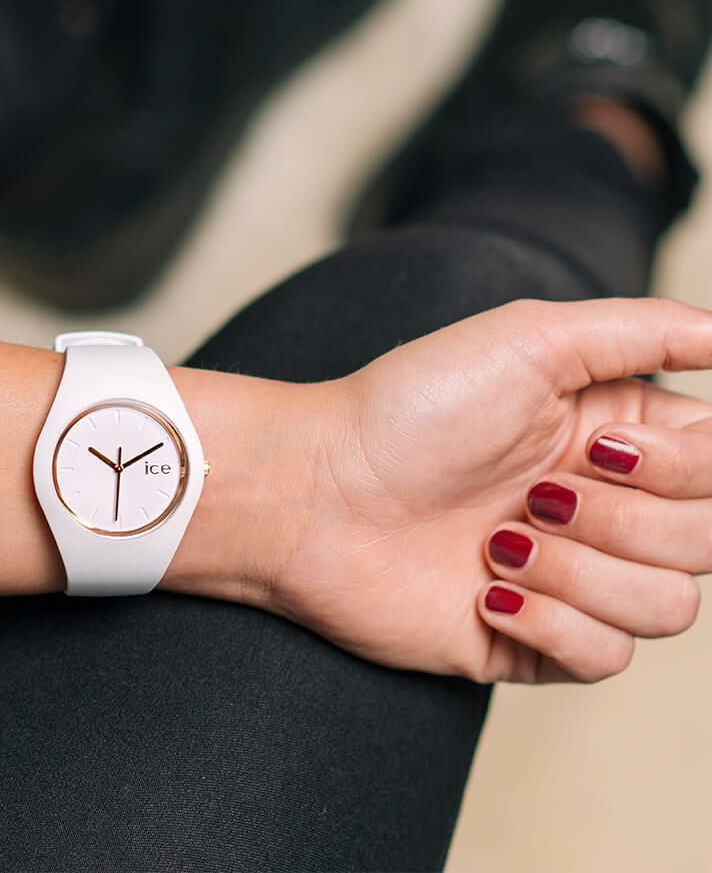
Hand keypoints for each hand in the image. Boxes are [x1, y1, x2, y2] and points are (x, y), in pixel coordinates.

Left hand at [252, 298, 711, 683]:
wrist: (315, 494)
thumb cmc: (408, 407)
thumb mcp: (530, 339)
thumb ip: (647, 330)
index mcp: (614, 434)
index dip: (683, 469)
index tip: (597, 446)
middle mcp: (603, 505)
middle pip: (708, 541)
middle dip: (621, 519)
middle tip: (534, 492)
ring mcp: (570, 575)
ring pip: (668, 607)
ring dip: (579, 572)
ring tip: (500, 539)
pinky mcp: (534, 641)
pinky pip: (608, 658)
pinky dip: (551, 623)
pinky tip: (485, 589)